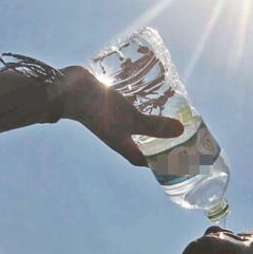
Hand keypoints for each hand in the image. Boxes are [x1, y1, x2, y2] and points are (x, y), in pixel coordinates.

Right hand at [59, 65, 183, 166]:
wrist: (70, 90)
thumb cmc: (101, 109)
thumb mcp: (131, 120)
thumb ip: (155, 126)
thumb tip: (181, 131)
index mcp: (123, 145)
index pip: (144, 160)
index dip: (159, 162)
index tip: (176, 159)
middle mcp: (118, 134)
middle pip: (142, 141)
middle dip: (159, 139)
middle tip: (178, 131)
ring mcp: (113, 118)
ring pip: (136, 122)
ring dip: (150, 118)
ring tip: (168, 110)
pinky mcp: (109, 103)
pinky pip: (129, 105)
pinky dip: (140, 101)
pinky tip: (150, 92)